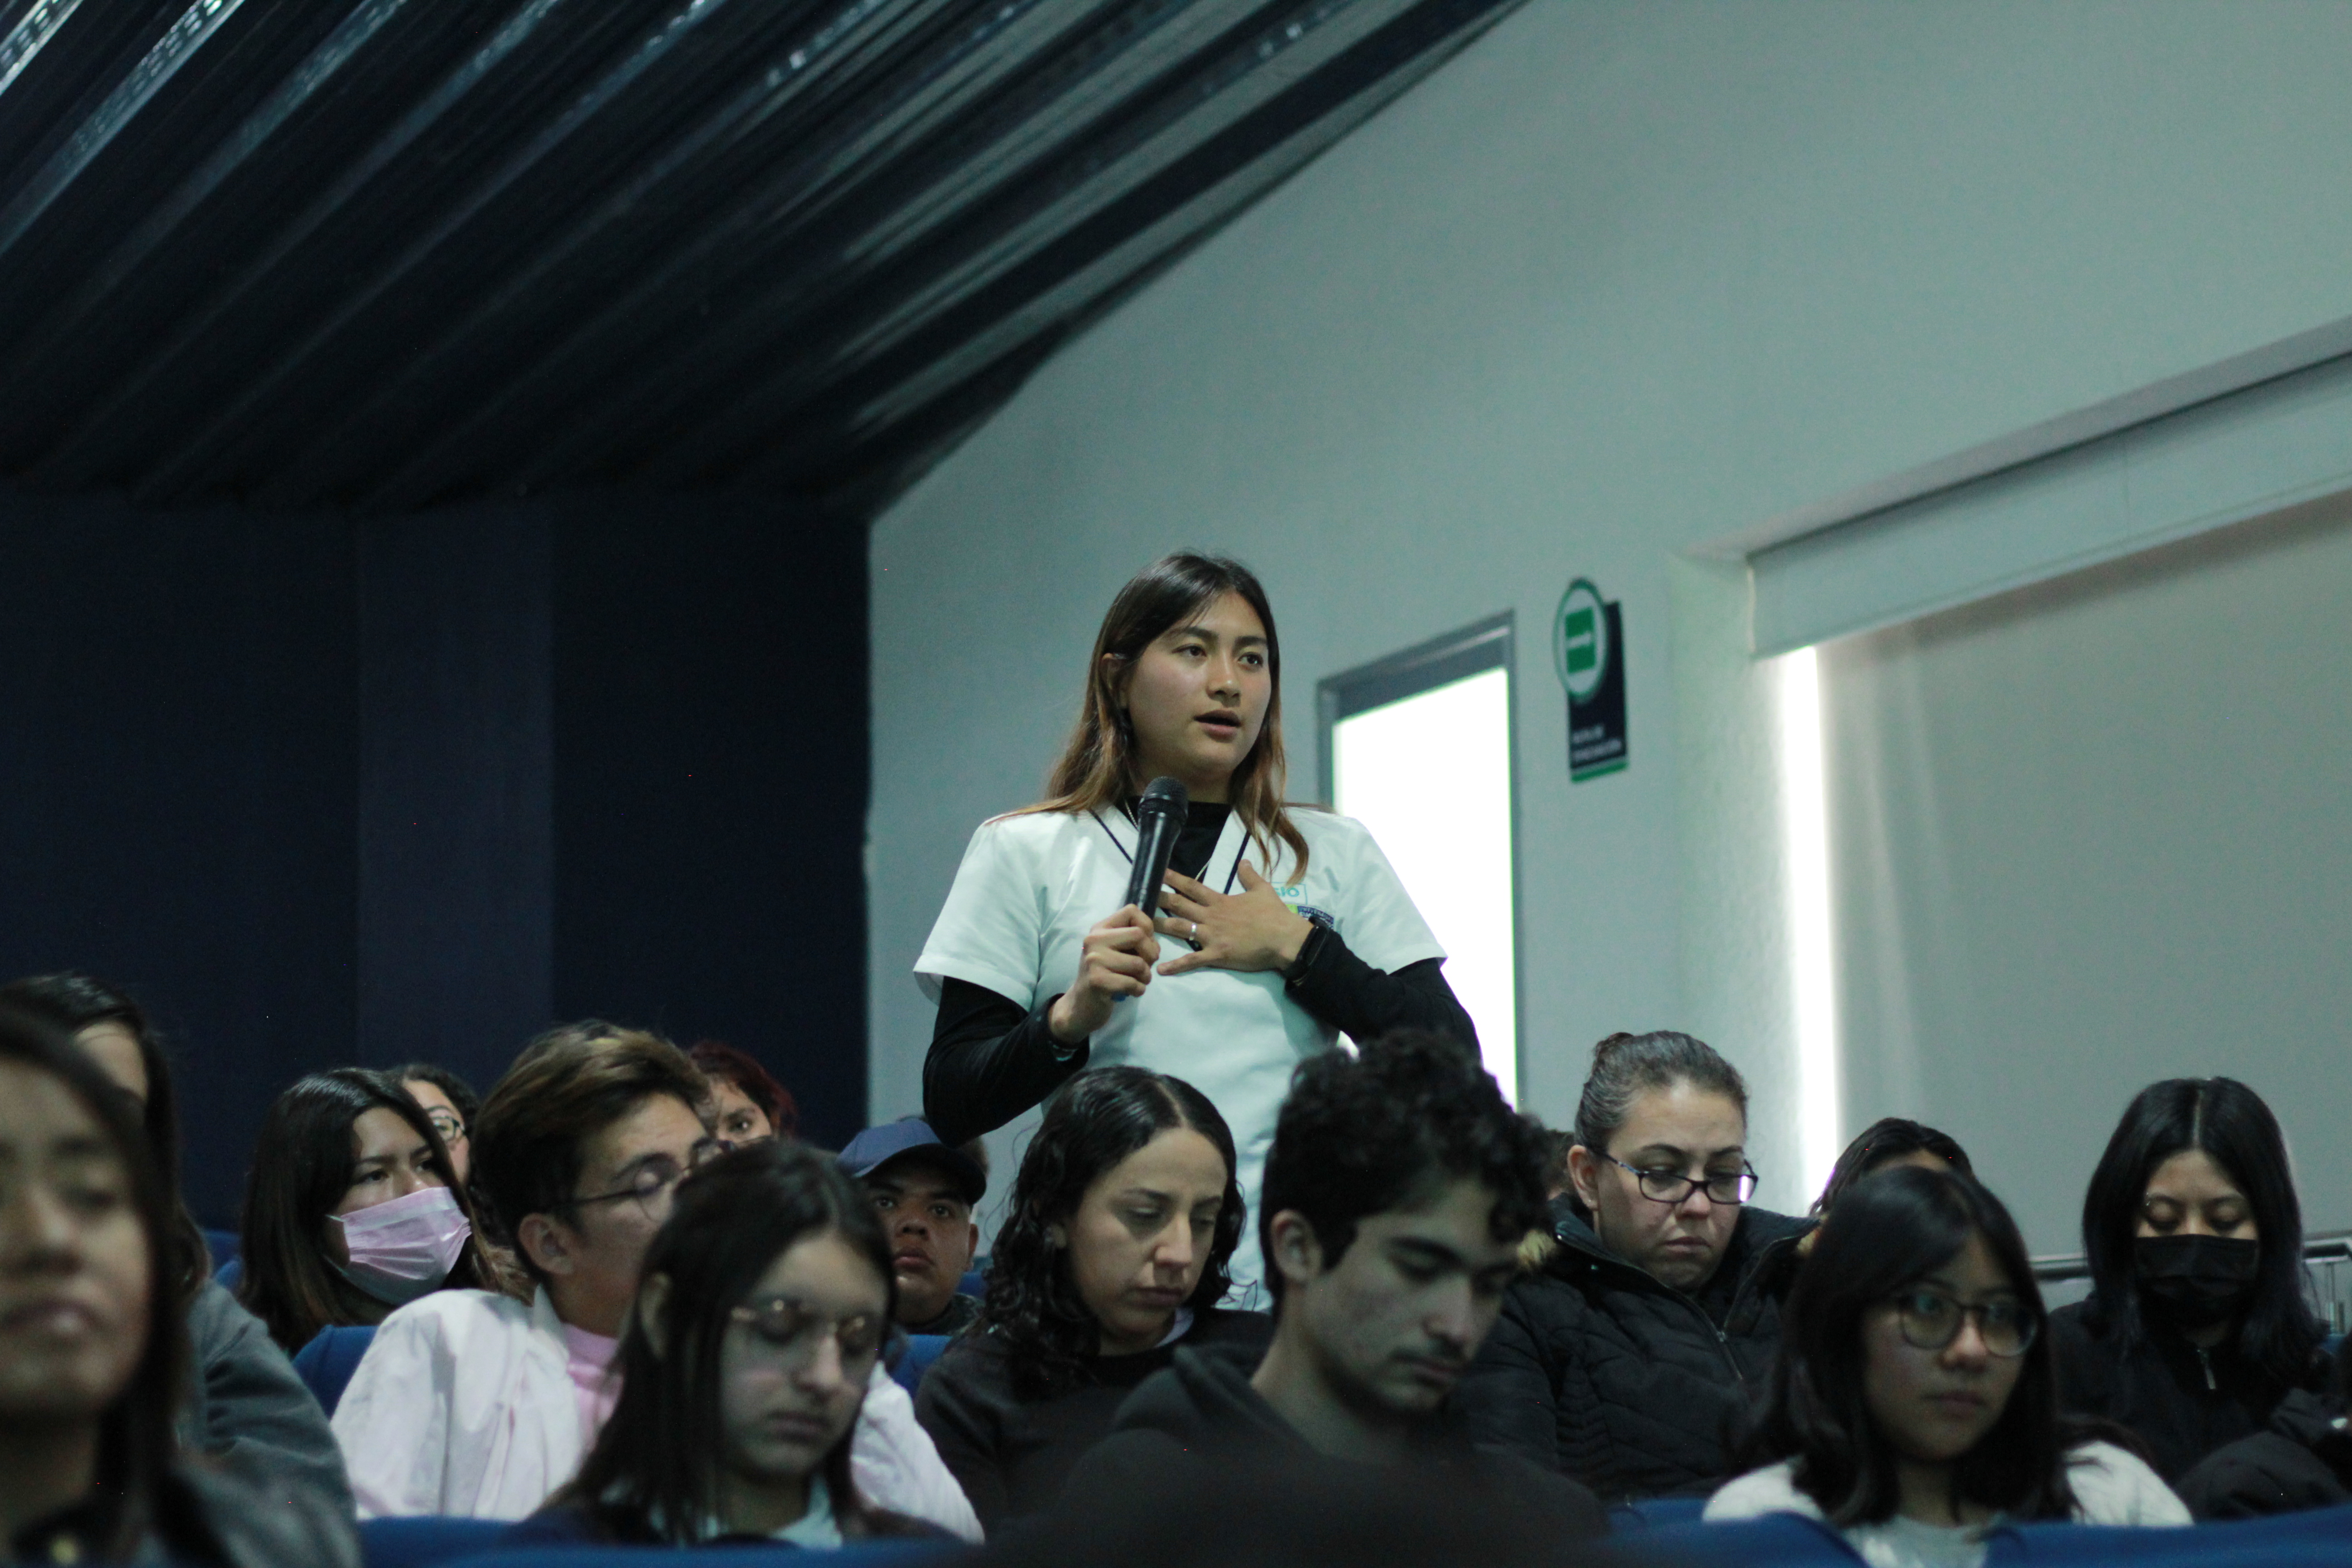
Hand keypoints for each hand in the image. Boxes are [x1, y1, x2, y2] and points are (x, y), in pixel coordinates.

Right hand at [1048, 905, 1159, 1042]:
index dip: (1147, 927)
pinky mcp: (1097, 980)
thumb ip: (1131, 940)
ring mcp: (1093, 960)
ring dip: (1146, 976)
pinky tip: (1131, 992)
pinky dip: (1139, 990)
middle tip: (1145, 967)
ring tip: (1138, 981)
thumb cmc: (1105, 975)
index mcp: (1100, 928)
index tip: (1144, 944)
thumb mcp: (1114, 950)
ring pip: (1138, 963)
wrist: (1082, 1004)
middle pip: (1139, 935)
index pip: (1132, 911)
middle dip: (1151, 954)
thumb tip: (1154, 942)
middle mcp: (1094, 939)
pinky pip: (1132, 983)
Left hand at [1153, 862, 1311, 975]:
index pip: (1192, 887)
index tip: (1158, 872)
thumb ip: (1249, 875)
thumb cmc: (1274, 915)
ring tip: (1140, 928)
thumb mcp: (1262, 889)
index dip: (1174, 879)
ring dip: (1160, 927)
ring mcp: (1212, 936)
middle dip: (1158, 900)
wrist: (1285, 938)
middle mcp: (1211, 916)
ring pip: (1180, 929)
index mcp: (1220, 901)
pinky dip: (1176, 966)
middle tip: (1138, 897)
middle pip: (1179, 905)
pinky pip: (1192, 961)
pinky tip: (1160, 969)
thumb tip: (1243, 861)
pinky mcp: (1217, 955)